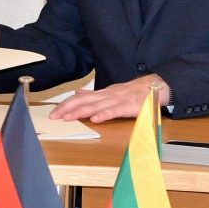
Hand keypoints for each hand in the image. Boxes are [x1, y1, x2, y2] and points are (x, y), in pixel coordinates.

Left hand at [48, 75, 170, 122]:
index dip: (66, 104)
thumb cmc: (133, 92)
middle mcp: (106, 96)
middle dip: (67, 108)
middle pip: (83, 101)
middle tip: (54, 116)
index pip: (80, 98)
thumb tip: (77, 92)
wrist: (154, 87)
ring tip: (68, 118)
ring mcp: (117, 100)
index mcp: (102, 94)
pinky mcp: (128, 107)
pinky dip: (104, 115)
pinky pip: (114, 111)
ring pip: (95, 106)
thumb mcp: (110, 92)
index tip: (54, 112)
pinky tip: (95, 119)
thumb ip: (93, 94)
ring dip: (80, 112)